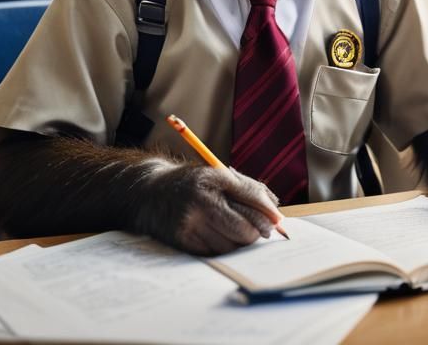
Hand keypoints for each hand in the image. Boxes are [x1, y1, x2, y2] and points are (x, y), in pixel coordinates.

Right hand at [159, 165, 282, 255]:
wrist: (150, 192)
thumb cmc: (192, 183)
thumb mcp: (217, 174)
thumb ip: (247, 187)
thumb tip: (275, 208)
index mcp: (212, 178)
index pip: (249, 196)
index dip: (268, 212)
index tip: (278, 221)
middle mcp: (200, 200)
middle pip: (243, 228)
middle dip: (257, 232)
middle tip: (262, 232)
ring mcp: (189, 223)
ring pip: (230, 246)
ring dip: (240, 243)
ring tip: (239, 233)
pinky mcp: (181, 241)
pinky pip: (214, 253)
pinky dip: (223, 249)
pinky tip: (220, 238)